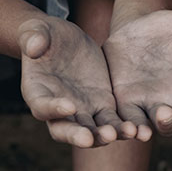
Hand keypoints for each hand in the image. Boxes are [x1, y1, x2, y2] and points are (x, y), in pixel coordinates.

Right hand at [19, 18, 127, 147]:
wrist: (65, 40)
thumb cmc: (44, 35)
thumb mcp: (36, 30)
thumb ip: (32, 38)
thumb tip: (32, 47)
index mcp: (37, 92)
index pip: (42, 106)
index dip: (53, 109)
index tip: (69, 106)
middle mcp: (57, 110)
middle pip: (65, 129)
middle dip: (77, 136)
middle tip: (90, 139)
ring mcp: (81, 110)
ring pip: (92, 131)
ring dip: (106, 135)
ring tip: (125, 133)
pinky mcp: (102, 106)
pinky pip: (112, 121)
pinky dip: (123, 127)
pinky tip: (139, 129)